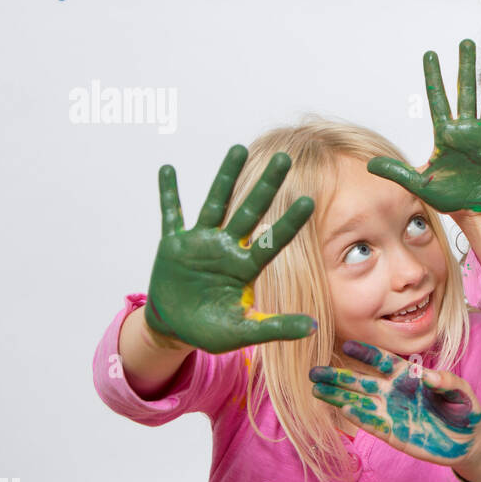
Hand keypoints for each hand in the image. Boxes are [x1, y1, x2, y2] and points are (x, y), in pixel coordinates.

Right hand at [146, 145, 317, 353]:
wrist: (176, 329)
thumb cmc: (211, 331)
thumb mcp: (243, 332)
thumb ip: (274, 327)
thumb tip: (313, 327)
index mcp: (246, 268)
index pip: (273, 241)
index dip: (289, 222)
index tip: (309, 201)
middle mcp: (227, 248)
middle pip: (250, 211)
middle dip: (266, 186)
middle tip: (285, 159)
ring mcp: (201, 243)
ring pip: (216, 203)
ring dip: (226, 176)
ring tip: (239, 148)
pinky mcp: (173, 244)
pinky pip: (170, 214)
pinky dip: (168, 193)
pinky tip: (167, 169)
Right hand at [310, 340, 480, 463]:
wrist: (468, 441)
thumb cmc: (464, 410)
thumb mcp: (463, 393)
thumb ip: (447, 382)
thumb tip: (428, 376)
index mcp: (409, 376)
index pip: (383, 362)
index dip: (365, 354)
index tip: (347, 346)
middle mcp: (394, 392)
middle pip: (362, 382)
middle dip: (338, 376)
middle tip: (314, 371)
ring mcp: (391, 413)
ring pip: (359, 403)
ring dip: (338, 397)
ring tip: (315, 390)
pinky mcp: (392, 434)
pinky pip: (371, 423)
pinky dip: (356, 417)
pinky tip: (339, 409)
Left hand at [367, 39, 480, 213]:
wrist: (472, 209)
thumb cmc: (448, 196)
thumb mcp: (420, 184)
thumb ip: (398, 172)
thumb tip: (370, 165)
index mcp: (446, 135)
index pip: (437, 99)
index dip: (433, 77)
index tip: (430, 54)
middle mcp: (466, 129)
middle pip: (466, 92)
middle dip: (465, 66)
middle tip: (466, 42)